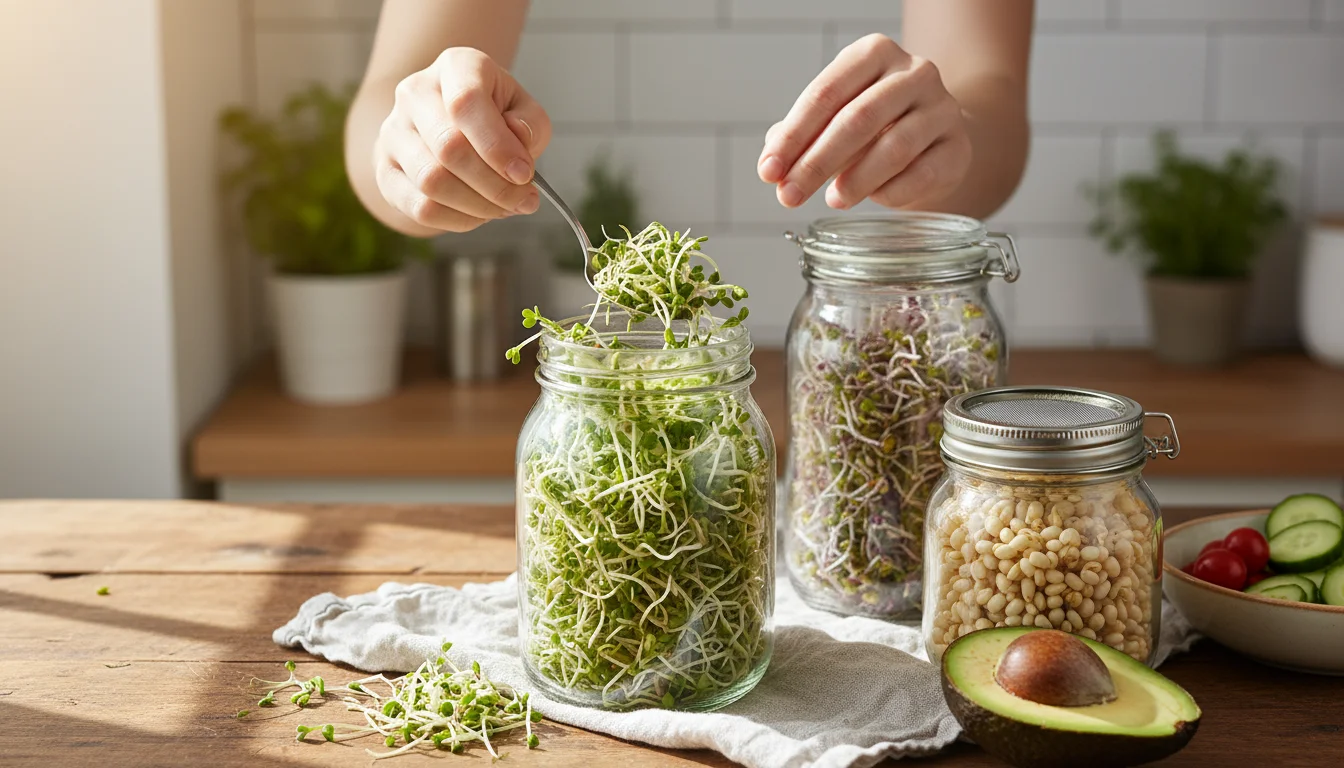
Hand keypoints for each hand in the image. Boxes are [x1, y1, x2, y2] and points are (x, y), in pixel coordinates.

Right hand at [374, 47, 551, 232]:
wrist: (451, 124)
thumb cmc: (494, 115)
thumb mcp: (522, 109)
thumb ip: (530, 126)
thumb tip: (517, 158)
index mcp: (455, 67)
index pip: (466, 103)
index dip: (497, 146)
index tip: (524, 175)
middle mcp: (415, 93)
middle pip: (449, 148)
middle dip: (494, 185)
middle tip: (523, 200)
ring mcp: (393, 131)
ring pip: (432, 182)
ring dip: (478, 206)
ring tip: (503, 208)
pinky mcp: (385, 170)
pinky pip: (419, 207)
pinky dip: (457, 220)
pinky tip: (478, 214)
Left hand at [758, 34, 970, 210]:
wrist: (934, 134)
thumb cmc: (874, 123)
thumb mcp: (834, 117)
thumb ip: (800, 137)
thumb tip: (772, 165)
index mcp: (874, 53)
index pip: (826, 93)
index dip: (793, 136)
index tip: (768, 171)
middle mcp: (914, 72)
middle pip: (858, 118)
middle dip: (817, 163)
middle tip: (789, 196)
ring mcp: (942, 108)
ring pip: (894, 146)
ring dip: (856, 180)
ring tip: (832, 200)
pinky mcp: (958, 146)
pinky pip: (923, 173)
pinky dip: (892, 192)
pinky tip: (873, 200)